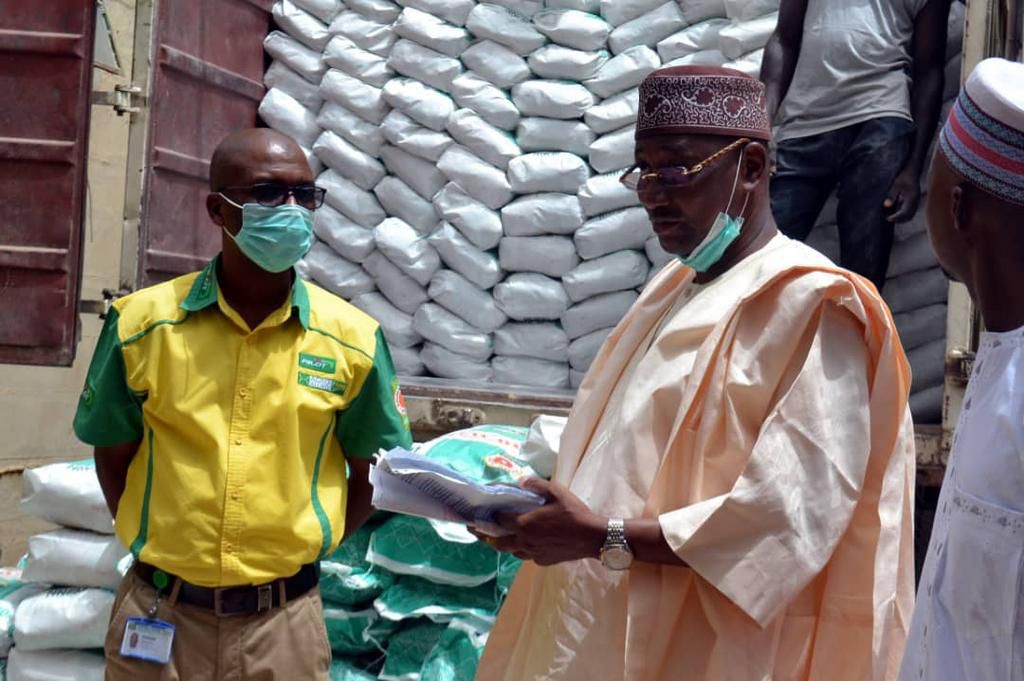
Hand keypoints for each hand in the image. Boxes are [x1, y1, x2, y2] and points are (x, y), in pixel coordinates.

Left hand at [471, 479, 605, 566]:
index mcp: (525, 524)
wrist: (592, 537)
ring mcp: (533, 553)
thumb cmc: (574, 513)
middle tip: (474, 530)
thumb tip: (520, 480)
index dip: (489, 515)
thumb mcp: (556, 492)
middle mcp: (524, 541)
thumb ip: (536, 484)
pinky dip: (521, 549)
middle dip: (483, 536)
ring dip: (501, 544)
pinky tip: (524, 543)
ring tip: (495, 538)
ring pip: (510, 551)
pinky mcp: (542, 561)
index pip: (499, 520)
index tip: (479, 511)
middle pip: (497, 542)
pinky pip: (525, 556)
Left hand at [884, 170, 921, 222]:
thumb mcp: (896, 183)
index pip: (905, 212)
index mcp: (912, 197)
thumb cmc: (904, 173)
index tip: (887, 218)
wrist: (912, 167)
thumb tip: (886, 205)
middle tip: (887, 218)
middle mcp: (916, 200)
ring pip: (910, 214)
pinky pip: (909, 210)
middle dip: (899, 219)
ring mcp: (916, 200)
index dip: (896, 217)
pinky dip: (902, 213)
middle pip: (909, 216)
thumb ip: (891, 194)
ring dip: (900, 217)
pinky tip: (893, 211)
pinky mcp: (914, 199)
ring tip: (889, 216)